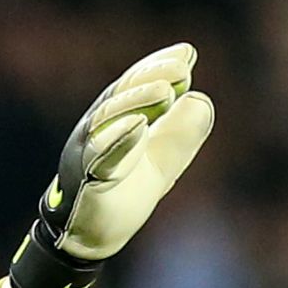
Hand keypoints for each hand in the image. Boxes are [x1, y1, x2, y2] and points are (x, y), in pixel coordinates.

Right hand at [9, 43, 214, 287]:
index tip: (187, 53)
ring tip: (164, 91)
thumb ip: (182, 132)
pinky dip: (120, 139)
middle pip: (122, 94)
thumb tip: (201, 99)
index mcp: (115, 118)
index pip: (136, 85)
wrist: (96, 234)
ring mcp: (87, 152)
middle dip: (151, 77)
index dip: (158, 66)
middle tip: (183, 68)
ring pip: (108, 118)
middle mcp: (97, 128)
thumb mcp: (164, 159)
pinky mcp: (86, 179)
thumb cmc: (127, 190)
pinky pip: (101, 156)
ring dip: (136, 101)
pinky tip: (139, 125)